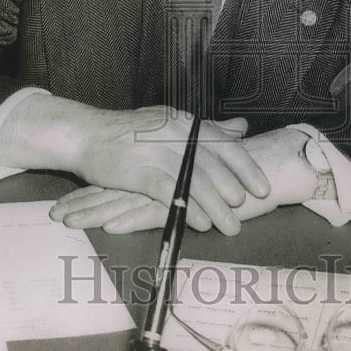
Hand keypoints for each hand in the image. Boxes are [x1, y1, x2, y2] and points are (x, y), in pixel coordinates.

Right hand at [0, 95, 269, 234]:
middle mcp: (174, 136)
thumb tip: (241, 127)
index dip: (245, 167)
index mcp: (184, 123)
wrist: (87, 135)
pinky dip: (186, 209)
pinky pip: (169, 193)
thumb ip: (208, 129)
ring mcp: (155, 153)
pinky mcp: (138, 172)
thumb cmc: (131, 131)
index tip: (263, 187)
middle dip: (234, 191)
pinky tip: (199, 224)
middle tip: (251, 211)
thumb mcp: (172, 123)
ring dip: (215, 208)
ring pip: (194, 182)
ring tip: (230, 227)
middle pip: (213, 167)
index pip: (224, 145)